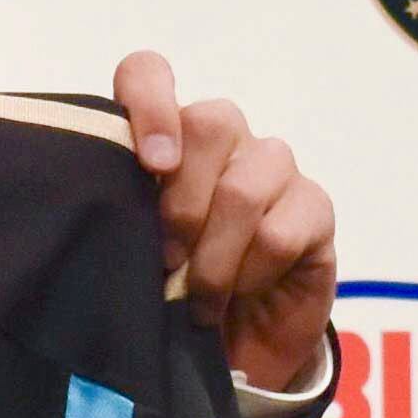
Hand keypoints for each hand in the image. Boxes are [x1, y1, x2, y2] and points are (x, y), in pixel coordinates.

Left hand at [112, 51, 334, 396]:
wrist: (236, 344)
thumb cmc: (172, 289)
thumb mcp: (132, 252)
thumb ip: (119, 216)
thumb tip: (104, 214)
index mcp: (166, 134)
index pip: (148, 74)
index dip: (148, 103)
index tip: (150, 165)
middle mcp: (223, 137)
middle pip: (209, 122)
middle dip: (181, 204)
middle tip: (166, 261)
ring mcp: (274, 166)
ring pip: (244, 188)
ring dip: (213, 257)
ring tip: (197, 300)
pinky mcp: (314, 206)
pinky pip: (279, 233)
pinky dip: (250, 275)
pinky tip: (239, 294)